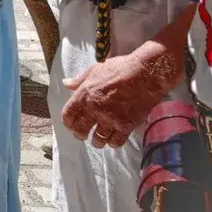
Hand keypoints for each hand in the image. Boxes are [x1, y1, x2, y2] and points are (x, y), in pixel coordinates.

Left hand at [61, 48, 177, 147]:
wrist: (145, 74)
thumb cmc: (120, 68)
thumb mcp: (95, 69)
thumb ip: (79, 79)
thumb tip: (66, 83)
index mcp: (84, 95)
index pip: (68, 116)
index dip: (68, 123)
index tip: (71, 125)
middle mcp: (94, 109)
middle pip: (81, 130)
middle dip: (80, 134)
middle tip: (84, 135)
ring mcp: (110, 119)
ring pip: (98, 139)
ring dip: (97, 141)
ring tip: (99, 140)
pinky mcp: (126, 126)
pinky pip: (116, 142)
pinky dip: (113, 143)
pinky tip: (114, 139)